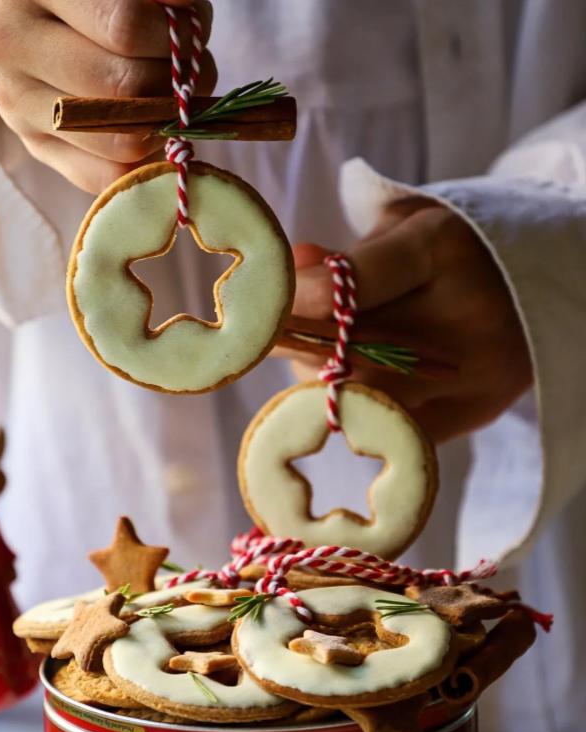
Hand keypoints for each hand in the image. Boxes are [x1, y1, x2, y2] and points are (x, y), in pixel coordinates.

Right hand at [0, 0, 215, 193]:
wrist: (25, 14)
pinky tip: (150, 126)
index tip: (192, 21)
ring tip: (174, 93)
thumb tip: (185, 19)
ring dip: (168, 123)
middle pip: (125, 87)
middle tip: (194, 65)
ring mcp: (14, 100)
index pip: (127, 27)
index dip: (177, 33)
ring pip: (122, 141)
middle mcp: (6, 41)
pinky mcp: (32, 144)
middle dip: (178, 81)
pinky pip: (108, 176)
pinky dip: (145, 158)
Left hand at [283, 198, 532, 442]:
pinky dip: (362, 412)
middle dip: (300, 351)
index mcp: (440, 249)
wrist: (536, 286)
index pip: (352, 282)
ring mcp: (475, 370)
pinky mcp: (476, 410)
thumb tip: (294, 269)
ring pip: (370, 398)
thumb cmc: (447, 256)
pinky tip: (352, 391)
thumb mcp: (401, 230)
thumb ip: (345, 256)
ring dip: (326, 387)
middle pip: (353, 351)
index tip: (270, 307)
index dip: (298, 300)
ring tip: (320, 361)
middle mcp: (466, 313)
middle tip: (274, 344)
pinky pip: (395, 427)